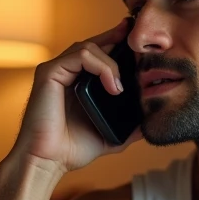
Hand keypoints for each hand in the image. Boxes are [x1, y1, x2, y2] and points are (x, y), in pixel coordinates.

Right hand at [13, 17, 142, 175]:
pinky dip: (102, 67)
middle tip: (137, 42)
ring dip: (112, 64)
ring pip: (89, 47)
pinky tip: (113, 87)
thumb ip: (128, 127)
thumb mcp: (109, 136)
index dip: (116, 44)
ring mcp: (55, 70)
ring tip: (120, 88)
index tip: (137, 46)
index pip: (97, 54)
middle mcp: (64, 72)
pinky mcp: (49, 72)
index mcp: (75, 82)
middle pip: (93, 44)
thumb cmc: (70, 150)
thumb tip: (150, 122)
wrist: (48, 161)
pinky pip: (81, 56)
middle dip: (116, 38)